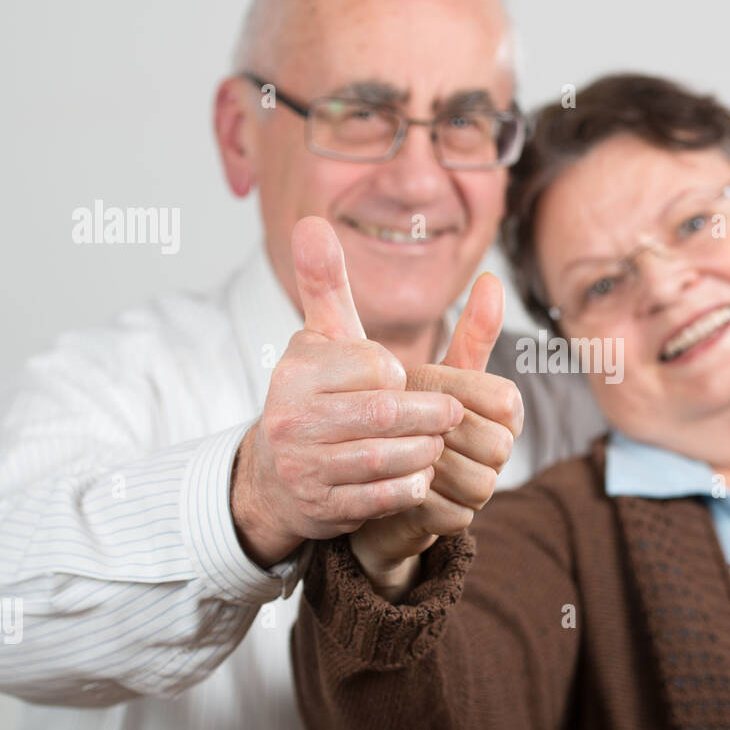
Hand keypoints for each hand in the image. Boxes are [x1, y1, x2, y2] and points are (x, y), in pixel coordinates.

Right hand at [230, 217, 462, 566]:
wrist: (277, 476)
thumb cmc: (315, 397)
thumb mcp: (320, 339)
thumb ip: (325, 284)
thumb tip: (311, 222)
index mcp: (296, 371)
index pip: (376, 366)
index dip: (402, 374)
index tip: (406, 379)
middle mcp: (291, 418)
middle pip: (387, 413)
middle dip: (430, 415)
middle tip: (452, 415)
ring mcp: (304, 466)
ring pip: (387, 456)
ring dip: (424, 451)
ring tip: (437, 444)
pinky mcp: (321, 506)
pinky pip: (381, 496)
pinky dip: (409, 486)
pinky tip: (419, 476)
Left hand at [350, 272, 522, 598]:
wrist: (359, 467)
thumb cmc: (395, 408)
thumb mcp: (421, 364)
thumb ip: (457, 327)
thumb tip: (493, 277)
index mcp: (503, 407)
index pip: (503, 398)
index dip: (453, 391)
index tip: (414, 385)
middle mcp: (501, 448)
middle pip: (492, 441)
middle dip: (437, 429)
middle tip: (395, 420)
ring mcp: (483, 488)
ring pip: (470, 476)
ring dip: (422, 461)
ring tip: (390, 447)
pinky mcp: (457, 522)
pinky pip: (444, 508)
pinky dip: (410, 492)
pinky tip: (386, 477)